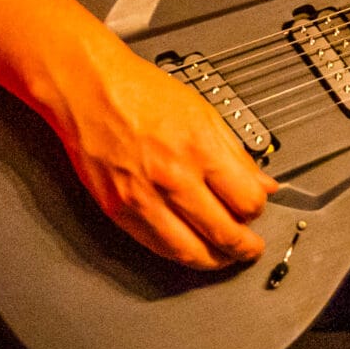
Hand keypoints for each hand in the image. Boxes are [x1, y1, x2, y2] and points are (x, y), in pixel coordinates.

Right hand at [40, 36, 280, 268]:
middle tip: (250, 248)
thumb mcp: (203, 111)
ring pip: (190, 251)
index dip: (259, 211)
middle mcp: (173, 177)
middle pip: (223, 233)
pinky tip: (191, 248)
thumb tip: (262, 183)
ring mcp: (143, 198)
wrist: (88, 88)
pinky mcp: (118, 210)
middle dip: (244, 247)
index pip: (247, 202)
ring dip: (214, 260)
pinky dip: (179, 254)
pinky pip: (157, 246)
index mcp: (200, 148)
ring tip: (224, 257)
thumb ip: (236, 153)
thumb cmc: (140, 91)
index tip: (258, 210)